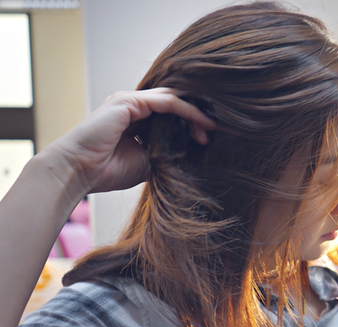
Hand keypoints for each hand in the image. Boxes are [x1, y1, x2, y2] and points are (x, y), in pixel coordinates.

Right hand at [42, 88, 215, 194]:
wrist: (79, 172)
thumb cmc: (108, 171)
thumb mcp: (147, 162)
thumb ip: (165, 152)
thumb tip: (191, 154)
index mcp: (136, 119)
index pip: (171, 114)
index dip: (192, 124)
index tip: (207, 140)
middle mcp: (133, 106)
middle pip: (174, 104)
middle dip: (197, 117)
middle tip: (213, 134)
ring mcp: (130, 102)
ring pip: (173, 99)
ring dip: (195, 113)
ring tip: (211, 129)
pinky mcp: (128, 101)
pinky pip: (166, 102)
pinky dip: (187, 111)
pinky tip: (201, 123)